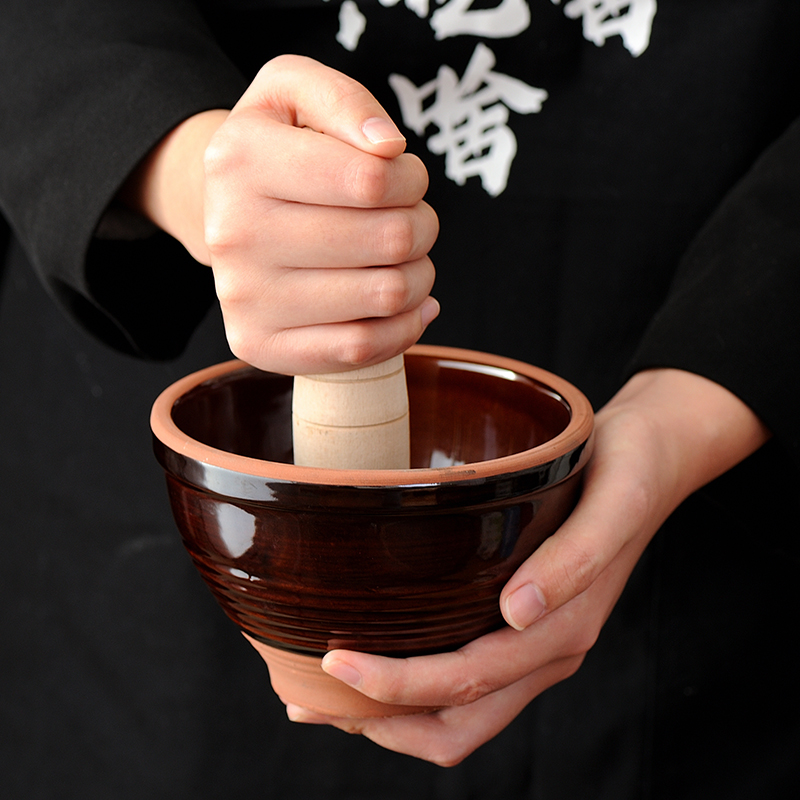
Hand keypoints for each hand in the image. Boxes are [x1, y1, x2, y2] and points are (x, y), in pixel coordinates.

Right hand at [121, 56, 438, 374]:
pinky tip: (405, 304)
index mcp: (240, 159)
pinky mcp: (258, 344)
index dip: (409, 178)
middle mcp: (234, 232)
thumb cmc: (279, 153)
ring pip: (386, 294)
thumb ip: (345, 101)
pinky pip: (361, 349)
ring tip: (405, 259)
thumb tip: (387, 148)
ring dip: (420, 275)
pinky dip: (403, 326)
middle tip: (411, 221)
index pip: (371, 179)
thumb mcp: (295, 92)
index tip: (402, 177)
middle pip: (390, 239)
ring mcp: (244, 297)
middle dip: (422, 225)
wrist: (227, 215)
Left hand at [285, 369, 769, 764]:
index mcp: (563, 630)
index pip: (467, 684)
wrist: (656, 458)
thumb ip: (576, 561)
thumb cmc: (630, 470)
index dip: (397, 686)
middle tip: (302, 694)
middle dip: (377, 718)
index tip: (332, 661)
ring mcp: (535, 645)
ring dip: (388, 716)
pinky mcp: (523, 627)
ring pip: (456, 715)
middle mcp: (545, 650)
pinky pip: (466, 685)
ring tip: (317, 693)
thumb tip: (517, 615)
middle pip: (454, 721)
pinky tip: (370, 661)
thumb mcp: (612, 501)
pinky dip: (412, 691)